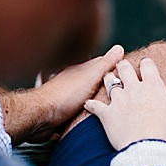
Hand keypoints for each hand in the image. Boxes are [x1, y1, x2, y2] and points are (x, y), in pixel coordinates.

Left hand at [0, 44, 123, 144]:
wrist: (42, 117)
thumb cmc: (63, 96)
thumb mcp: (90, 77)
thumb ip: (104, 64)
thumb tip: (118, 48)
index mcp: (80, 70)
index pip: (99, 63)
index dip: (112, 65)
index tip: (124, 67)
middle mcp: (73, 81)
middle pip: (92, 79)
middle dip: (104, 82)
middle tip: (118, 86)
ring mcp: (68, 96)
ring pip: (85, 95)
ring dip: (95, 97)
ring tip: (108, 102)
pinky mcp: (64, 112)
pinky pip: (78, 110)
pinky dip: (85, 111)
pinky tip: (91, 116)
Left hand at [84, 58, 165, 149]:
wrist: (146, 148)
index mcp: (153, 86)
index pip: (148, 66)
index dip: (146, 63)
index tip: (146, 64)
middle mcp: (134, 89)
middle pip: (126, 70)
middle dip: (123, 65)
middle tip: (122, 64)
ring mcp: (119, 100)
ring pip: (110, 83)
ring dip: (108, 78)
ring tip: (107, 76)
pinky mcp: (107, 114)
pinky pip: (96, 106)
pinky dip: (91, 104)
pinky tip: (88, 104)